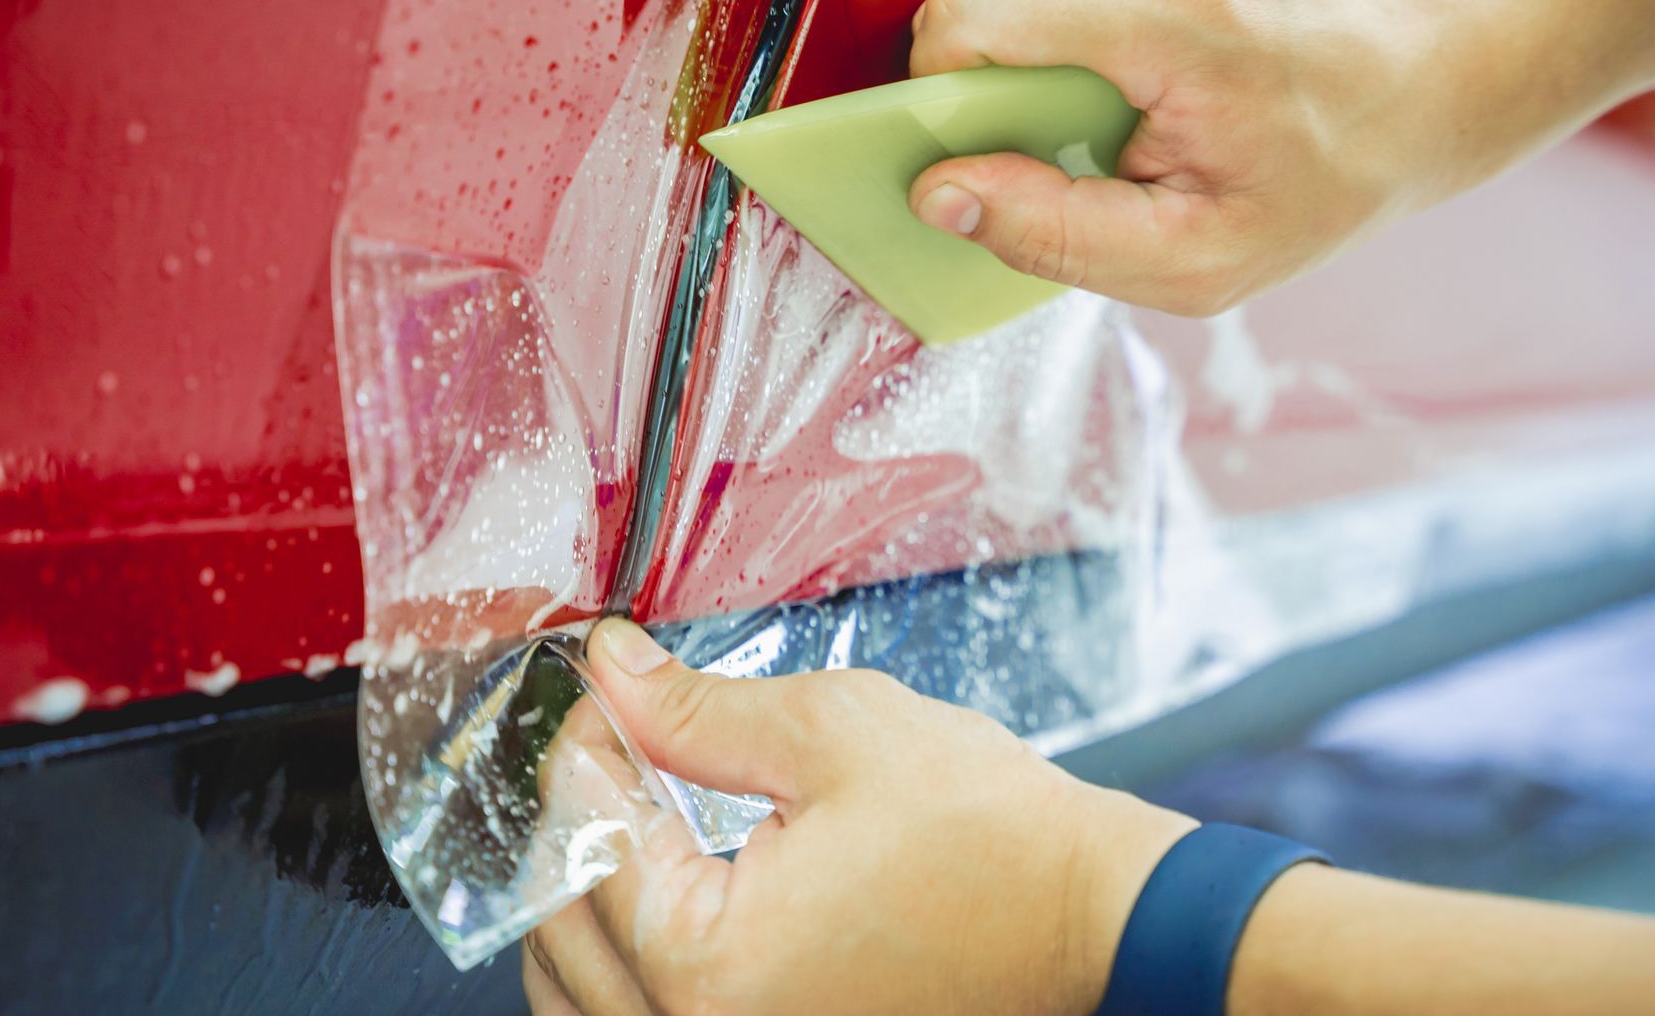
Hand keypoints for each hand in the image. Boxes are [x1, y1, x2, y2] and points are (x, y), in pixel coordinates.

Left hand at [523, 620, 1193, 1014]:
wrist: (1092, 916)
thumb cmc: (991, 839)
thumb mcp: (831, 734)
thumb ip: (696, 710)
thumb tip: (613, 670)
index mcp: (710, 965)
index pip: (588, 836)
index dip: (589, 740)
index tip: (610, 690)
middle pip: (562, 927)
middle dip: (578, 818)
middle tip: (618, 740)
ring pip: (578, 999)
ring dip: (583, 903)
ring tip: (626, 816)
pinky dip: (621, 969)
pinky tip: (649, 904)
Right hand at [906, 0, 1509, 315]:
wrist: (1441, 60)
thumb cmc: (1339, 164)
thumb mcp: (1203, 258)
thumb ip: (1057, 236)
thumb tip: (943, 196)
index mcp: (1164, 12)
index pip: (967, 16)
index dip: (937, 94)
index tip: (973, 154)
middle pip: (977, 3)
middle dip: (988, 92)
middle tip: (1063, 154)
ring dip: (1031, 68)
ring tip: (1112, 121)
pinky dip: (1069, 42)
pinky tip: (1135, 84)